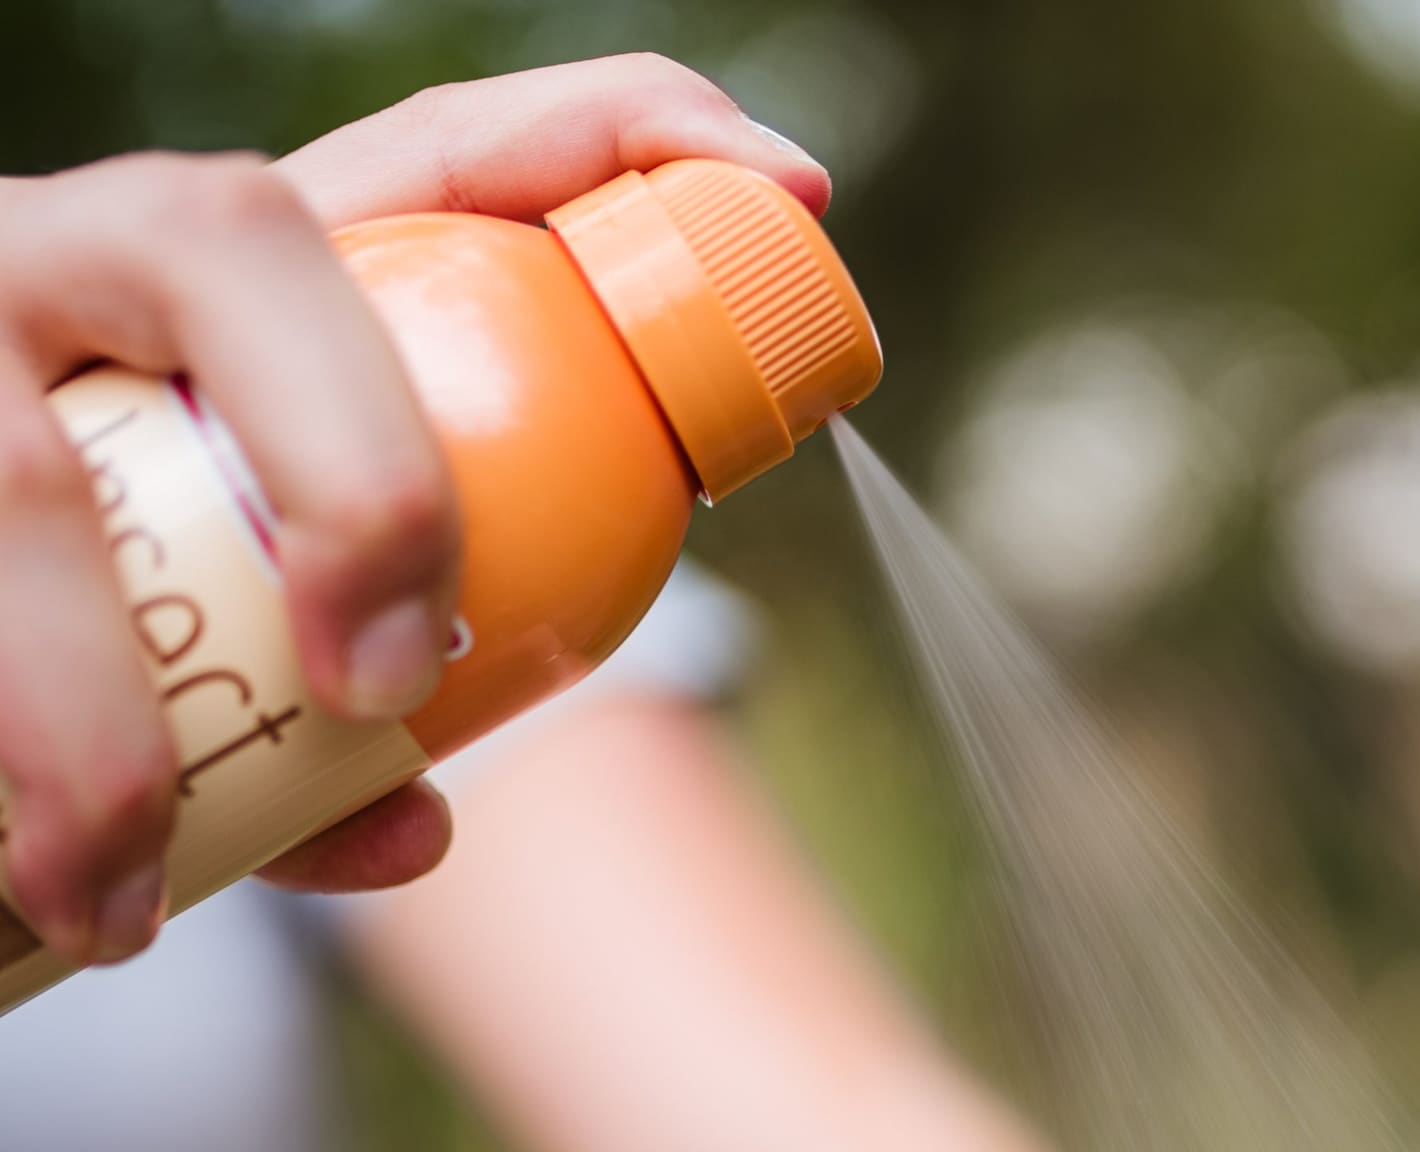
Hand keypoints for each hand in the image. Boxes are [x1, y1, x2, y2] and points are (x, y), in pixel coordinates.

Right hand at [0, 54, 827, 965]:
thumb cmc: (129, 591)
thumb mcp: (260, 581)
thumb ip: (354, 676)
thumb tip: (418, 828)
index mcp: (237, 273)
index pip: (440, 145)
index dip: (622, 133)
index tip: (789, 189)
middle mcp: (91, 256)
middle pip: (241, 239)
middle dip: (359, 470)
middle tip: (399, 677)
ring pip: (22, 466)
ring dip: (103, 712)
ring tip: (132, 889)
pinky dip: (16, 773)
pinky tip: (56, 897)